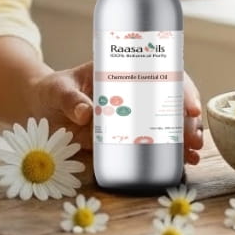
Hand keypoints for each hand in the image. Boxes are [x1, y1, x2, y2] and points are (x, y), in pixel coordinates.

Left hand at [24, 62, 204, 163]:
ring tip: (193, 154)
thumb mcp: (59, 89)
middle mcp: (131, 92)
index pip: (159, 72)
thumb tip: (86, 113)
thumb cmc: (51, 90)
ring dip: (184, 136)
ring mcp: (129, 115)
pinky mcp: (122, 137)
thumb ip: (70, 99)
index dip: (180, 87)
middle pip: (169, 100)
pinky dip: (169, 151)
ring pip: (166, 122)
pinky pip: (151, 142)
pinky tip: (183, 163)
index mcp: (121, 71)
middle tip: (194, 139)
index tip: (190, 107)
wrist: (39, 108)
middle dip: (187, 118)